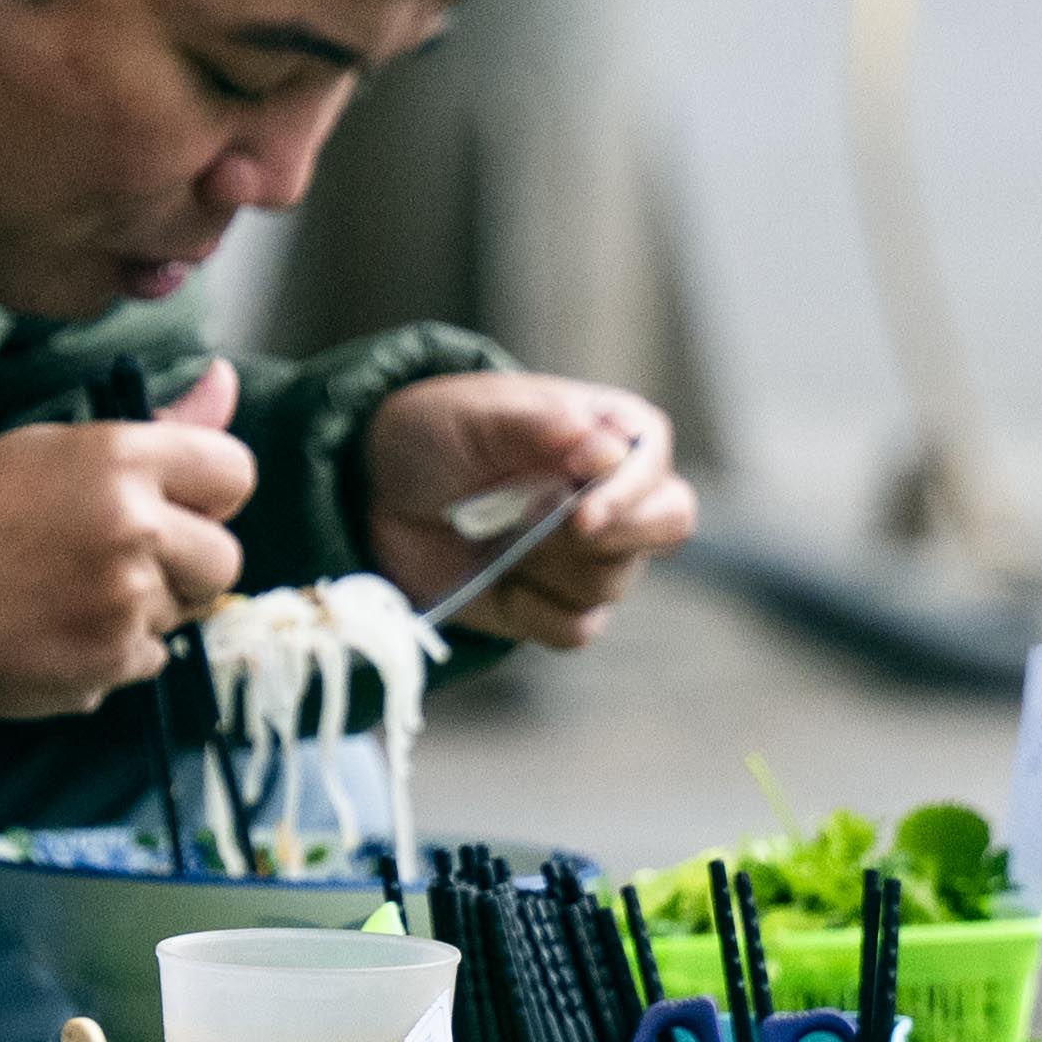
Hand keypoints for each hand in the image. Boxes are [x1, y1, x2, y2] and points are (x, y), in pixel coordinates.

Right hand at [0, 355, 256, 718]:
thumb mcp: (52, 449)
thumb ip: (157, 428)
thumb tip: (227, 382)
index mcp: (121, 459)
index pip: (235, 473)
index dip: (208, 495)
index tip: (173, 508)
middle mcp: (134, 527)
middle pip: (224, 557)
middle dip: (184, 565)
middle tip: (116, 562)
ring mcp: (125, 602)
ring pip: (182, 612)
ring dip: (142, 610)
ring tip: (70, 597)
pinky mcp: (109, 663)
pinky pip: (148, 659)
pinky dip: (112, 653)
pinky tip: (58, 633)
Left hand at [363, 373, 695, 648]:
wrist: (374, 491)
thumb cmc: (434, 435)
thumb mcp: (473, 414)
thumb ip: (542, 425)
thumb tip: (610, 451)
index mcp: (609, 433)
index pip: (654, 465)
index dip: (628, 494)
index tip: (581, 516)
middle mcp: (614, 495)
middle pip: (667, 524)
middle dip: (613, 535)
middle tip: (551, 528)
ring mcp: (590, 555)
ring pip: (613, 581)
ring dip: (548, 565)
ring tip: (494, 532)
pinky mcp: (555, 604)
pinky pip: (575, 628)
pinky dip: (534, 611)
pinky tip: (497, 579)